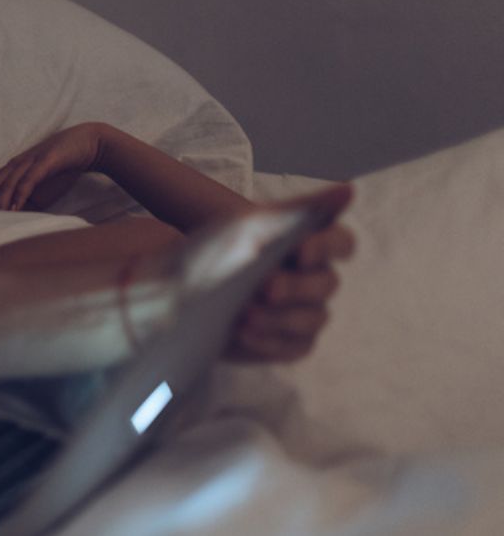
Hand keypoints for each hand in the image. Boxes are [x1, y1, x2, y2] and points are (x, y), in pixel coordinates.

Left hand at [0, 123, 109, 210]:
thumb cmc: (61, 168)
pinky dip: (20, 194)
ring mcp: (29, 162)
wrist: (87, 144)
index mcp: (12, 171)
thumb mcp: (41, 189)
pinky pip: (29, 179)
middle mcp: (16, 165)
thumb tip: (16, 222)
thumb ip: (27, 202)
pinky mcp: (46, 162)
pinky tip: (14, 207)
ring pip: (7, 182)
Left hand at [215, 187, 356, 363]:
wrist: (188, 278)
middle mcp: (317, 281)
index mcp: (315, 244)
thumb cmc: (228, 244)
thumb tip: (348, 190)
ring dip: (280, 317)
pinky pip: (292, 347)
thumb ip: (300, 209)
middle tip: (266, 286)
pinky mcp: (288, 343)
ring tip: (246, 313)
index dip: (326, 247)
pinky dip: (269, 341)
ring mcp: (306, 315)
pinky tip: (243, 333)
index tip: (300, 250)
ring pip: (312, 319)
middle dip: (295, 286)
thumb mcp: (254, 222)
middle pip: (325, 284)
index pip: (341, 243)